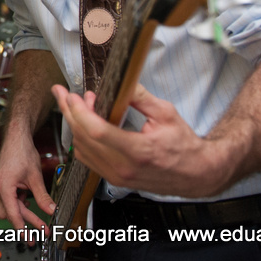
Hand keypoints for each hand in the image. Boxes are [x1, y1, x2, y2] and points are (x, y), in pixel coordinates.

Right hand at [0, 122, 55, 232]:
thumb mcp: (36, 177)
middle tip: (41, 230)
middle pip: (10, 213)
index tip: (30, 238)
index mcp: (3, 187)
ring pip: (9, 207)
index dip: (23, 228)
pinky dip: (19, 203)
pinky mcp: (0, 183)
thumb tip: (51, 210)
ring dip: (22, 211)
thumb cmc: (22, 152)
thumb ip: (42, 196)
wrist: (16, 138)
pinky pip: (9, 199)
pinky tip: (29, 201)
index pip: (13, 214)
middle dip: (25, 222)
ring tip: (38, 217)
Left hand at [52, 83, 230, 197]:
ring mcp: (117, 176)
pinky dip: (80, 140)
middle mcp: (124, 167)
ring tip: (78, 105)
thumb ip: (139, 97)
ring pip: (81, 150)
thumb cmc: (184, 144)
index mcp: (138, 151)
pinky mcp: (115, 179)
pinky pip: (88, 159)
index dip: (80, 111)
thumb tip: (119, 81)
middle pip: (83, 139)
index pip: (97, 131)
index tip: (72, 95)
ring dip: (74, 125)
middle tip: (63, 94)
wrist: (196, 174)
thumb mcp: (166, 114)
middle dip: (69, 112)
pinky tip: (83, 124)